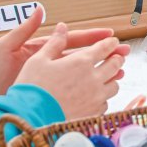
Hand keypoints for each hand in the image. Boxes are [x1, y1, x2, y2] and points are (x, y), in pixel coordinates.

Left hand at [0, 6, 116, 98]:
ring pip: (82, 74)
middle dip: (105, 53)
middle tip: (124, 52)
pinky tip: (102, 93)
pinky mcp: (47, 94)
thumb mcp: (6, 45)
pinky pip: (72, 91)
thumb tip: (40, 9)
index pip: (72, 41)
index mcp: (41, 49)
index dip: (92, 37)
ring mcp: (49, 79)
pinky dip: (89, 91)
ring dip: (101, 72)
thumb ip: (24, 29)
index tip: (110, 33)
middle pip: (82, 57)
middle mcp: (48, 63)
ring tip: (121, 72)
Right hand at [13, 22, 129, 120]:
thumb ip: (54, 43)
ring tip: (107, 78)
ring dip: (112, 79)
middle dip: (117, 59)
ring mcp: (95, 98)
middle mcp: (93, 79)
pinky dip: (103, 98)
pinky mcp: (93, 114)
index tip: (114, 41)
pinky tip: (96, 97)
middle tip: (117, 57)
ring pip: (114, 86)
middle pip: (115, 65)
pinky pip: (106, 104)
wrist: (29, 119)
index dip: (110, 43)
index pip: (104, 48)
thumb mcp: (38, 60)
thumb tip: (62, 27)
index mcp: (81, 62)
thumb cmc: (31, 88)